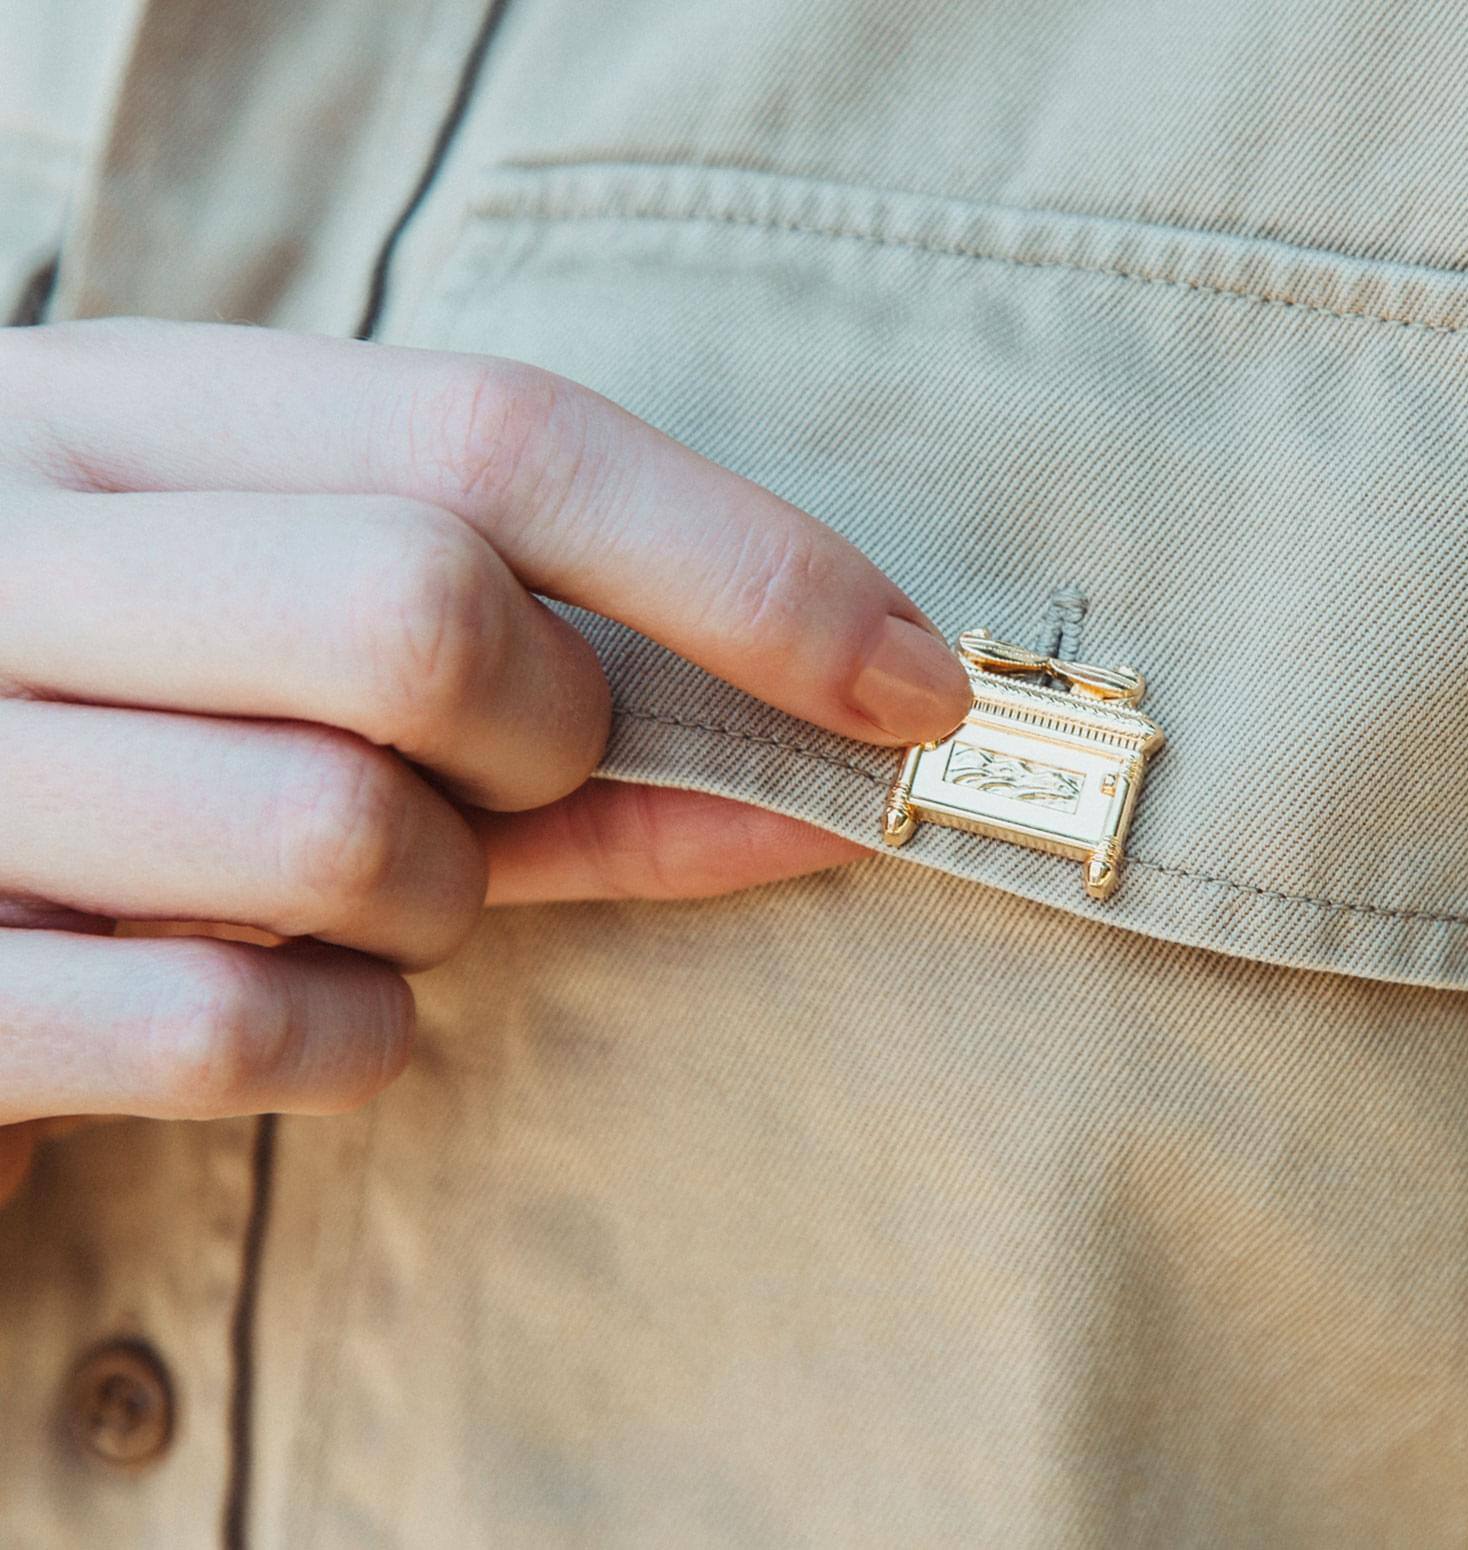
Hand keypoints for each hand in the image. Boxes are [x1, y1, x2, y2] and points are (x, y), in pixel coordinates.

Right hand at [0, 318, 970, 1195]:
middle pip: (422, 608)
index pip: (494, 432)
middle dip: (553, 738)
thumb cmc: (147, 734)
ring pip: (340, 831)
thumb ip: (563, 688)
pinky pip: (239, 1028)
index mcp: (112, 412)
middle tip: (516, 783)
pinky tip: (296, 1005)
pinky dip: (347, 1042)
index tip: (913, 684)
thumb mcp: (319, 657)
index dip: (746, 563)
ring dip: (437, 901)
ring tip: (354, 890)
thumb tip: (850, 734)